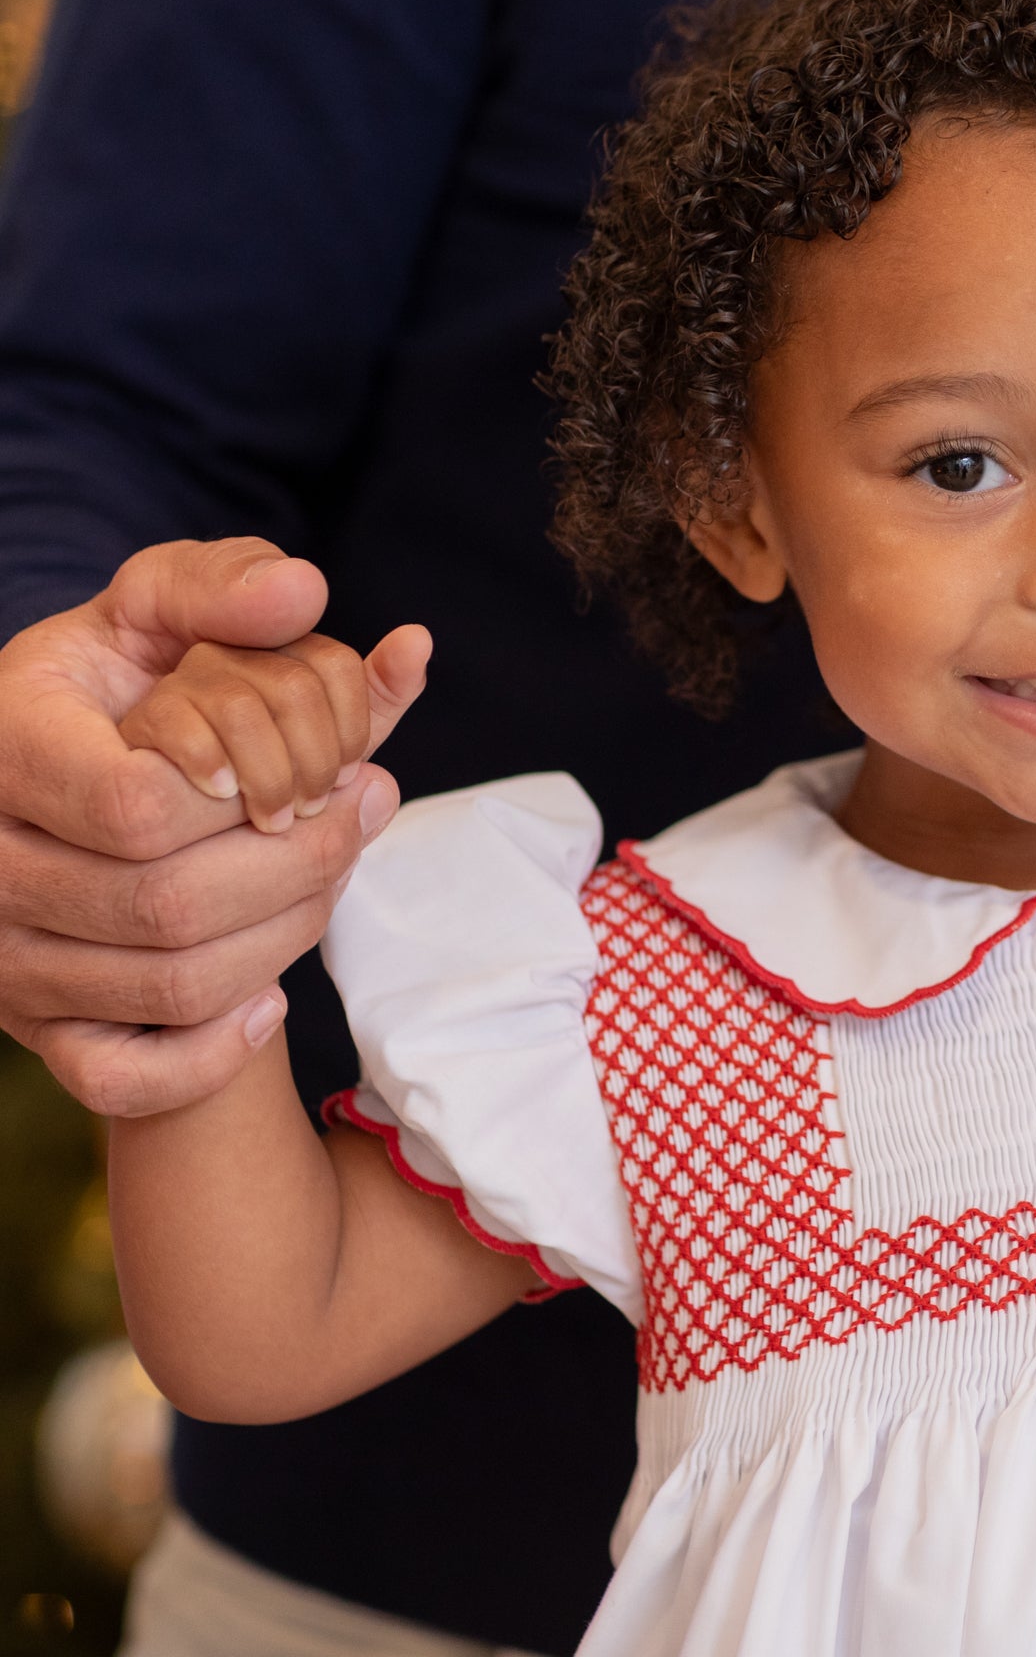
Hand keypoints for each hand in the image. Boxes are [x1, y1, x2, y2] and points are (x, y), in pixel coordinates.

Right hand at [0, 540, 418, 1115]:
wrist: (51, 774)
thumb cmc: (115, 686)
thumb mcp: (154, 611)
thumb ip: (223, 587)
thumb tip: (303, 592)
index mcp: (5, 750)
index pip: (136, 810)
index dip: (251, 797)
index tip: (326, 763)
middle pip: (168, 906)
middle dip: (304, 861)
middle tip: (370, 803)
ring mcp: (3, 957)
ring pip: (169, 985)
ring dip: (290, 932)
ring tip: (339, 865)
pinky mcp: (36, 1026)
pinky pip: (123, 1078)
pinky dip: (214, 1050)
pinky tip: (269, 995)